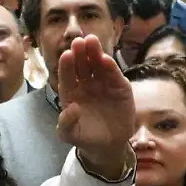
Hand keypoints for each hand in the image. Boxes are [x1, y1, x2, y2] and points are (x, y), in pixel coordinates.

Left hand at [56, 35, 134, 179]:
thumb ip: (66, 124)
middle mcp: (86, 84)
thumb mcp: (70, 135)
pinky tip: (106, 59)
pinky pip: (114, 75)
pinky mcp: (119, 87)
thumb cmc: (85, 137)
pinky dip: (111, 67)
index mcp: (71, 92)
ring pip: (97, 65)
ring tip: (92, 41)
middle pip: (81, 65)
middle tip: (79, 41)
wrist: (108, 145)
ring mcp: (103, 83)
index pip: (67, 76)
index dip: (66, 66)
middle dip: (80, 53)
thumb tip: (71, 108)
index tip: (66, 55)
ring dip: (95, 53)